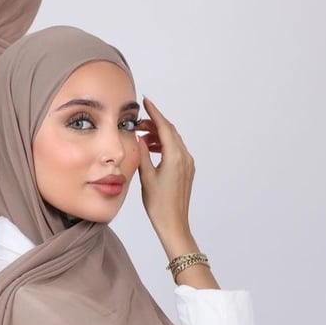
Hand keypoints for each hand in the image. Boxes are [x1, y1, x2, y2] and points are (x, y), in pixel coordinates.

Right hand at [136, 98, 196, 258]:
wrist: (173, 223)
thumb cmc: (159, 204)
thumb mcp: (146, 176)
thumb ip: (143, 154)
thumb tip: (140, 138)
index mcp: (175, 157)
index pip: (165, 127)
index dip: (155, 113)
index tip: (146, 102)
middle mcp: (185, 158)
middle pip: (170, 132)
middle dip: (155, 123)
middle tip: (138, 122)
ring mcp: (187, 164)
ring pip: (173, 141)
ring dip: (158, 135)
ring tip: (142, 137)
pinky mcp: (186, 171)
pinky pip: (175, 150)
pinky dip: (163, 145)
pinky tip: (152, 149)